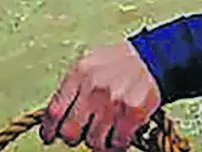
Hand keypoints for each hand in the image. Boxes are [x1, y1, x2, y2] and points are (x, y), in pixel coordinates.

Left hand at [40, 42, 161, 149]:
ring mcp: (113, 102)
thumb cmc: (117, 62)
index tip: (49, 137)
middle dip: (73, 137)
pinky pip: (117, 143)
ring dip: (97, 141)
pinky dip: (117, 144)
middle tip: (81, 133)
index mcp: (79, 73)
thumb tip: (53, 117)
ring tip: (104, 132)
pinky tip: (119, 135)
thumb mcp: (88, 64)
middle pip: (70, 132)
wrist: (152, 57)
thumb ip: (71, 87)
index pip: (54, 112)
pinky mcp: (133, 113)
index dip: (49, 130)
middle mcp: (94, 88)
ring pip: (93, 141)